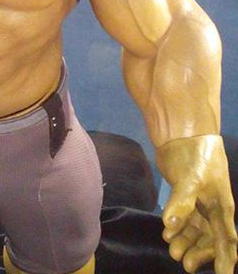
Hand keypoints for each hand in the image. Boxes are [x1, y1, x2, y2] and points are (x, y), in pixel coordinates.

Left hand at [156, 135, 236, 273]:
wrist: (183, 131)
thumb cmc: (196, 154)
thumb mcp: (192, 178)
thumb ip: (182, 202)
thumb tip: (170, 225)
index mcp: (221, 206)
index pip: (226, 239)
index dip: (224, 258)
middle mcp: (213, 206)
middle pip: (210, 238)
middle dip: (199, 252)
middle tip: (184, 263)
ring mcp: (199, 200)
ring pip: (195, 229)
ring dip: (186, 241)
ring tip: (172, 250)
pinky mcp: (185, 193)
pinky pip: (184, 217)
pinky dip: (177, 227)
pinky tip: (167, 232)